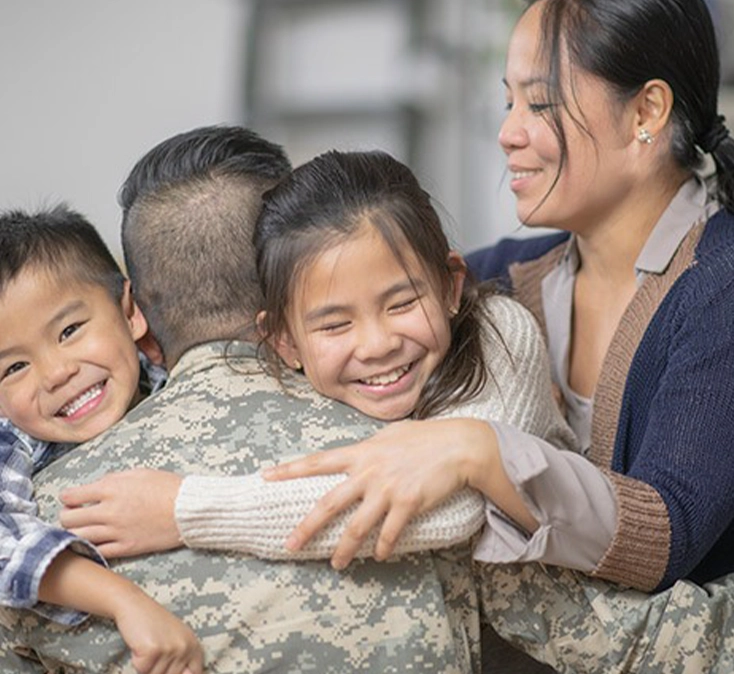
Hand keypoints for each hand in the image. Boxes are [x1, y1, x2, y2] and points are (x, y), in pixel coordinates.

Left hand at [59, 469, 182, 557]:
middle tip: (73, 515)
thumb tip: (97, 487)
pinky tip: (94, 542)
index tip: (70, 499)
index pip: (71, 496)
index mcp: (111, 488)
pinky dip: (91, 548)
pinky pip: (98, 552)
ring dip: (74, 534)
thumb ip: (114, 479)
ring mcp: (117, 531)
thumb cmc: (168, 487)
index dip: (67, 497)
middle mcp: (109, 511)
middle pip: (69, 519)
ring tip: (81, 530)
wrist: (189, 508)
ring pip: (79, 538)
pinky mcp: (127, 547)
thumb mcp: (139, 472)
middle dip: (66, 516)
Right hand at [112, 586, 203, 673]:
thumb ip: (182, 659)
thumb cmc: (153, 622)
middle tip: (155, 651)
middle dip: (159, 669)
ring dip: (147, 666)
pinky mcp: (153, 650)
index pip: (195, 673)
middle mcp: (185, 647)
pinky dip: (137, 661)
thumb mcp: (175, 639)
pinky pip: (142, 670)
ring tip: (148, 646)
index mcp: (194, 644)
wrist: (135, 605)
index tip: (170, 668)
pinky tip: (140, 645)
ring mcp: (170, 648)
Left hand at [262, 418, 497, 568]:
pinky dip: (382, 548)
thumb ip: (369, 447)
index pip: (318, 461)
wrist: (458, 445)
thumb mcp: (389, 436)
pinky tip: (378, 556)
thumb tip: (358, 455)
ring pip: (356, 526)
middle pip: (329, 503)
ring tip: (335, 564)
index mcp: (361, 453)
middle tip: (290, 545)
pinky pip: (389, 534)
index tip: (267, 476)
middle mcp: (369, 471)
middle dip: (307, 527)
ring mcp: (388, 489)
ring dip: (344, 549)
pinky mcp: (408, 503)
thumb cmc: (424, 437)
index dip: (290, 469)